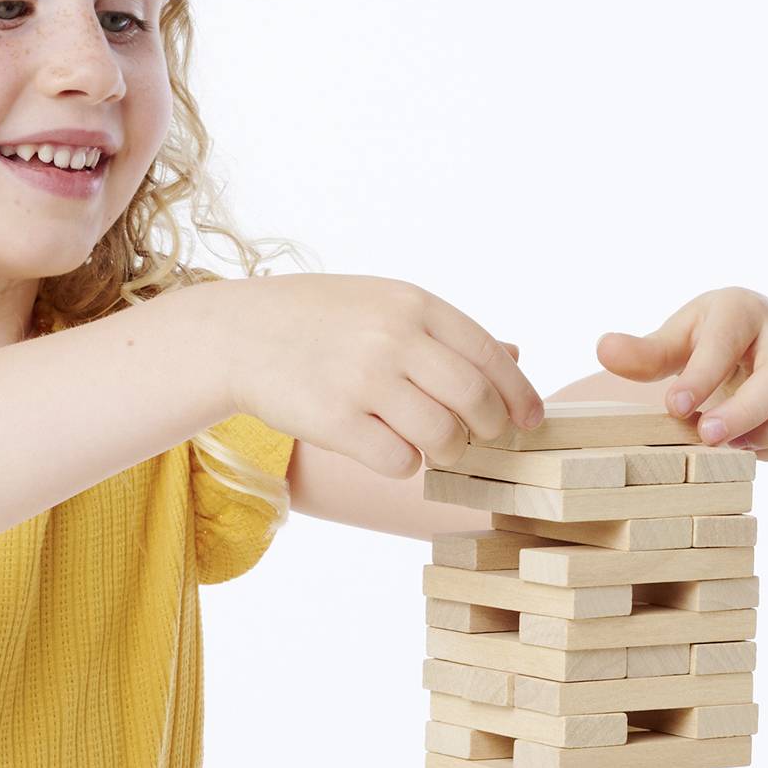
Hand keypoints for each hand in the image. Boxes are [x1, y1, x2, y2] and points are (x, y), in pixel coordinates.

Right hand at [214, 274, 541, 477]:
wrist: (238, 334)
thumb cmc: (321, 320)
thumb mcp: (385, 303)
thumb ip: (446, 332)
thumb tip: (515, 357)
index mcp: (412, 304)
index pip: (489, 355)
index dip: (518, 395)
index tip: (529, 421)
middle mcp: (393, 338)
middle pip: (475, 402)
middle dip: (488, 430)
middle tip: (478, 438)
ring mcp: (363, 380)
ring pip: (443, 438)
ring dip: (448, 452)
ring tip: (433, 446)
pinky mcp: (335, 421)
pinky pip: (400, 462)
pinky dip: (406, 465)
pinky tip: (388, 449)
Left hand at [595, 287, 767, 459]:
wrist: (739, 350)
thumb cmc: (701, 342)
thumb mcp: (671, 341)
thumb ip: (643, 352)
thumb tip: (605, 349)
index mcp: (742, 311)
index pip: (728, 340)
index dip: (702, 375)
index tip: (673, 407)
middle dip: (748, 408)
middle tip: (707, 436)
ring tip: (732, 449)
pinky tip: (743, 453)